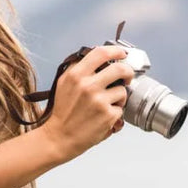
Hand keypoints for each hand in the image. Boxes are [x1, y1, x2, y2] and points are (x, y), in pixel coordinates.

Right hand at [40, 45, 134, 161]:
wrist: (60, 137)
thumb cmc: (63, 111)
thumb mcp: (64, 83)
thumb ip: (78, 68)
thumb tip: (97, 57)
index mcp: (76, 75)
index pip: (101, 53)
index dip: (116, 51)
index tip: (121, 53)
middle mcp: (88, 85)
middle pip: (119, 69)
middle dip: (128, 72)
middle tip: (127, 77)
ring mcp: (99, 101)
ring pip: (122, 90)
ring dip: (119, 97)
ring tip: (108, 103)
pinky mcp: (108, 116)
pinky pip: (120, 108)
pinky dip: (115, 112)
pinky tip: (105, 116)